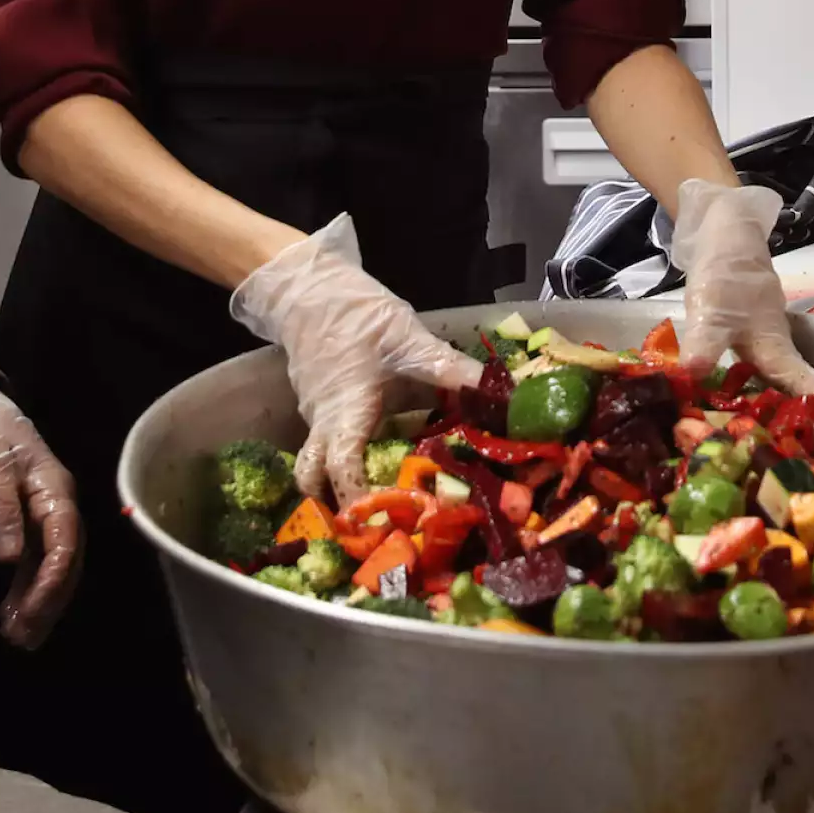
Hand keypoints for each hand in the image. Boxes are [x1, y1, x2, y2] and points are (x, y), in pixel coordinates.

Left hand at [0, 384, 81, 649]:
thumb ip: (0, 510)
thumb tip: (10, 558)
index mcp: (54, 491)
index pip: (65, 541)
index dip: (52, 580)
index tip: (31, 613)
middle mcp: (55, 507)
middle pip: (65, 561)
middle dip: (48, 601)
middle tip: (23, 638)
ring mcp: (42, 517)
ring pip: (51, 567)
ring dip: (37, 603)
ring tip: (16, 637)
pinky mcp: (26, 524)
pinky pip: (33, 565)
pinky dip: (24, 591)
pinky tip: (10, 615)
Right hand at [232, 213, 482, 506]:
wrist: (308, 285)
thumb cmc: (355, 315)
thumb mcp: (410, 340)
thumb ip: (453, 372)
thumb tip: (505, 396)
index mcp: (344, 415)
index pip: (341, 471)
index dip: (360, 502)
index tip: (386, 524)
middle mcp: (325, 424)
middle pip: (315, 483)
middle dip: (336, 510)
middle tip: (377, 527)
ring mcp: (318, 416)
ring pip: (319, 464)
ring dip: (343, 485)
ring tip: (386, 501)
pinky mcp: (322, 403)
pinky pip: (329, 440)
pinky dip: (350, 456)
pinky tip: (385, 454)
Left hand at [671, 180, 813, 443]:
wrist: (721, 232)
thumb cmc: (727, 269)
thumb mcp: (714, 308)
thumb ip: (705, 342)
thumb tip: (689, 378)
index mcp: (781, 353)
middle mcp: (776, 359)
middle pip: (802, 406)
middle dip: (807, 441)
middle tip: (799, 481)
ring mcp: (759, 354)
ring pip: (776, 400)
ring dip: (775, 429)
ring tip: (764, 467)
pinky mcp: (740, 349)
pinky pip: (749, 389)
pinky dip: (743, 410)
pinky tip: (721, 426)